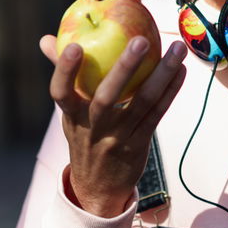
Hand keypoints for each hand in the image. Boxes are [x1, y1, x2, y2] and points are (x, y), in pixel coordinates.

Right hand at [40, 33, 186, 217]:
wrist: (98, 188)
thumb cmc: (84, 137)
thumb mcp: (69, 112)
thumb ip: (63, 74)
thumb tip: (46, 40)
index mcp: (72, 116)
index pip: (61, 93)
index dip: (65, 71)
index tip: (75, 46)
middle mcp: (93, 127)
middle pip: (106, 97)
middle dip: (124, 68)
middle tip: (141, 40)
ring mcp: (118, 137)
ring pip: (142, 103)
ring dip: (162, 73)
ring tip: (177, 49)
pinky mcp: (139, 143)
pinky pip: (156, 114)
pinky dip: (170, 91)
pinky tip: (181, 71)